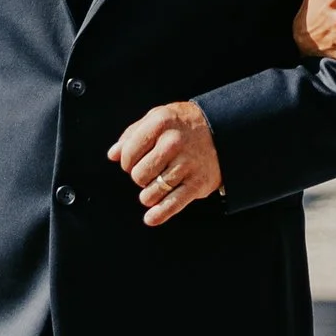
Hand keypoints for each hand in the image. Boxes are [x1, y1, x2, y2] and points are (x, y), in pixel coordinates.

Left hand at [107, 99, 223, 227]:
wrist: (222, 130)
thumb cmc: (182, 125)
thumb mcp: (158, 118)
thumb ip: (132, 134)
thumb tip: (113, 155)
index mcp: (160, 123)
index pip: (128, 154)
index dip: (127, 162)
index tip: (135, 162)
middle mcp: (173, 143)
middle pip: (138, 176)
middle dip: (140, 177)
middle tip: (151, 172)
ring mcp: (186, 164)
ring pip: (151, 193)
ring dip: (149, 194)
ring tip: (157, 185)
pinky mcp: (197, 183)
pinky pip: (172, 204)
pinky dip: (159, 214)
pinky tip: (150, 218)